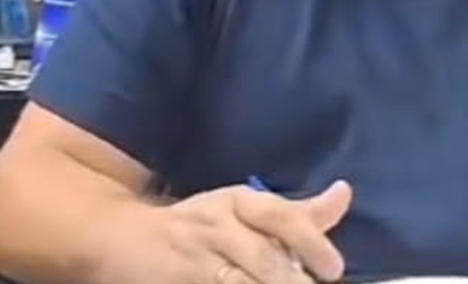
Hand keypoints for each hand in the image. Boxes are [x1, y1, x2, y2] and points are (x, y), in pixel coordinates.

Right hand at [157, 179, 351, 283]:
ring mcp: (194, 257)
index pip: (280, 216)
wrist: (122, 235)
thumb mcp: (246, 209)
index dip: (310, 242)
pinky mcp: (176, 282)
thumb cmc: (201, 224)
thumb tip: (344, 193)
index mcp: (239, 201)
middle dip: (291, 281)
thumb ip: (298, 212)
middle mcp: (217, 224)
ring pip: (237, 281)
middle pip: (262, 257)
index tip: (334, 270)